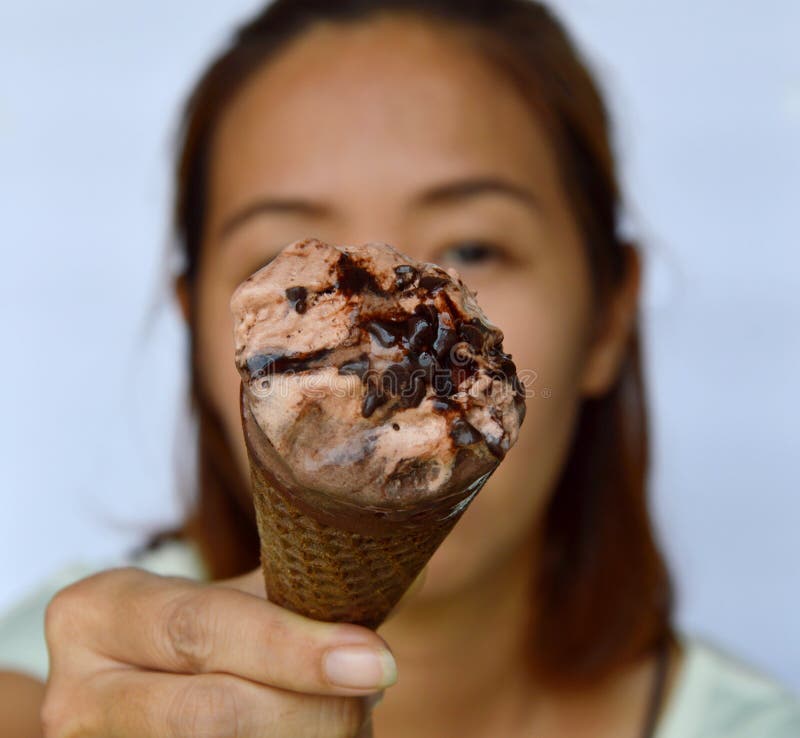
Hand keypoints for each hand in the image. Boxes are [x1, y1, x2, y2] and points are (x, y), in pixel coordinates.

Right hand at [42, 567, 395, 736]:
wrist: (150, 680)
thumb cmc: (209, 629)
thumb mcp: (232, 595)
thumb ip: (297, 588)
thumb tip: (397, 576)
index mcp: (97, 612)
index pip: (202, 629)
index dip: (294, 649)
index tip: (375, 659)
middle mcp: (78, 695)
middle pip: (213, 715)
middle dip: (313, 711)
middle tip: (371, 688)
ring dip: (309, 735)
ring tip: (347, 710)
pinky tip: (317, 732)